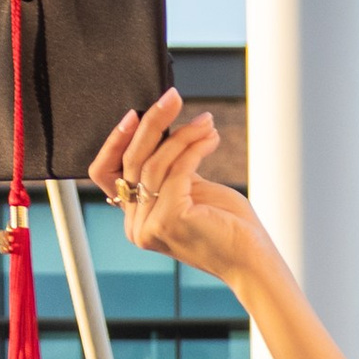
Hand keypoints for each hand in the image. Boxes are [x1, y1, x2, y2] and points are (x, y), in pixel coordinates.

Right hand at [91, 91, 266, 290]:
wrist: (253, 261)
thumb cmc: (227, 225)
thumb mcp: (188, 189)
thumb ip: (167, 168)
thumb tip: (159, 126)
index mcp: (135, 220)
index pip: (106, 174)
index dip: (115, 141)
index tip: (134, 114)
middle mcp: (136, 226)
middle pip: (132, 161)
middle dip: (152, 123)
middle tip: (172, 97)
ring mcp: (150, 225)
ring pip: (155, 162)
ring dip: (182, 134)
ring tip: (206, 123)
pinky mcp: (170, 219)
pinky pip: (178, 169)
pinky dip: (194, 147)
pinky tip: (211, 137)